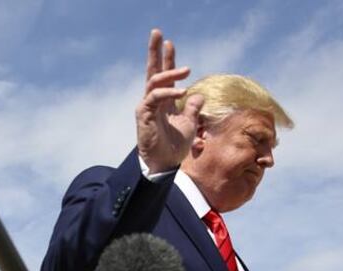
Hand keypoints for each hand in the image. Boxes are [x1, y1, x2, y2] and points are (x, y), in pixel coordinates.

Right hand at [136, 29, 203, 173]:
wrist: (164, 165)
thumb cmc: (174, 147)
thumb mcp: (189, 124)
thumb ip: (192, 108)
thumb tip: (198, 94)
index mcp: (163, 101)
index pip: (164, 76)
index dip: (168, 60)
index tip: (170, 43)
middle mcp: (153, 100)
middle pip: (153, 71)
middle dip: (155, 52)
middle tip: (158, 33)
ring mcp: (147, 106)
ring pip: (155, 81)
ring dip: (170, 72)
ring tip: (186, 69)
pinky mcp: (144, 114)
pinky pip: (155, 97)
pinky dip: (168, 92)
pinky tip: (182, 90)